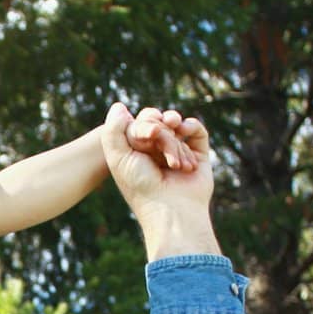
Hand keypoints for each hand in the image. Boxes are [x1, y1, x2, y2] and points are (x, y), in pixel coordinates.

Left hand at [102, 103, 219, 257]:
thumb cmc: (141, 186)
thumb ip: (113, 131)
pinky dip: (191, 126)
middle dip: (159, 130)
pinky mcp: (199, 156)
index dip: (144, 123)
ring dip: (173, 140)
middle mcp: (157, 152)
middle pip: (158, 122)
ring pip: (176, 128)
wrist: (171, 208)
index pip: (140, 122)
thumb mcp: (118, 158)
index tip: (147, 135)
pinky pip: (196, 130)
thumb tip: (119, 106)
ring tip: (173, 161)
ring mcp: (178, 153)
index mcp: (136, 152)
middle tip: (158, 141)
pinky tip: (185, 130)